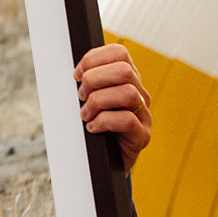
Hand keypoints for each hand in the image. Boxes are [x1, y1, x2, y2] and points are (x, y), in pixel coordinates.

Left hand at [74, 44, 151, 171]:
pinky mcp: (142, 136)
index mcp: (127, 80)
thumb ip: (86, 84)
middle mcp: (140, 94)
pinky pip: (127, 120)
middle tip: (81, 97)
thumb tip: (74, 73)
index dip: (94, 59)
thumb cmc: (93, 128)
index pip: (119, 53)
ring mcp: (144, 116)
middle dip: (94, 80)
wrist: (104, 163)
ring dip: (98, 102)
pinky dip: (103, 122)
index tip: (76, 75)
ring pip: (127, 93)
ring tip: (85, 115)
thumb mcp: (88, 100)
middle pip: (124, 70)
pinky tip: (92, 128)